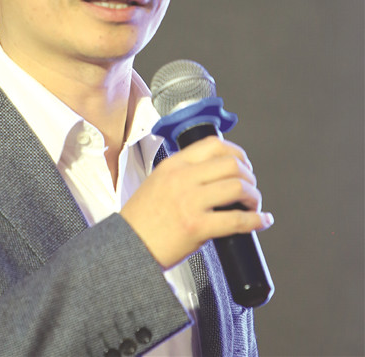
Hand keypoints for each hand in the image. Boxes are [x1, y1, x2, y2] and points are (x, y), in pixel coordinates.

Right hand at [120, 135, 273, 269]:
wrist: (127, 246)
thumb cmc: (142, 218)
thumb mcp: (158, 181)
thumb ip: (182, 173)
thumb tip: (215, 175)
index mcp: (174, 165)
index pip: (214, 144)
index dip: (237, 152)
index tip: (243, 164)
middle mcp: (183, 178)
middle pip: (231, 164)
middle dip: (249, 176)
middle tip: (251, 188)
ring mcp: (190, 202)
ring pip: (238, 187)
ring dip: (254, 196)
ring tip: (253, 205)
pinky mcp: (197, 227)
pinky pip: (237, 220)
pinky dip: (256, 220)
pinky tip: (261, 222)